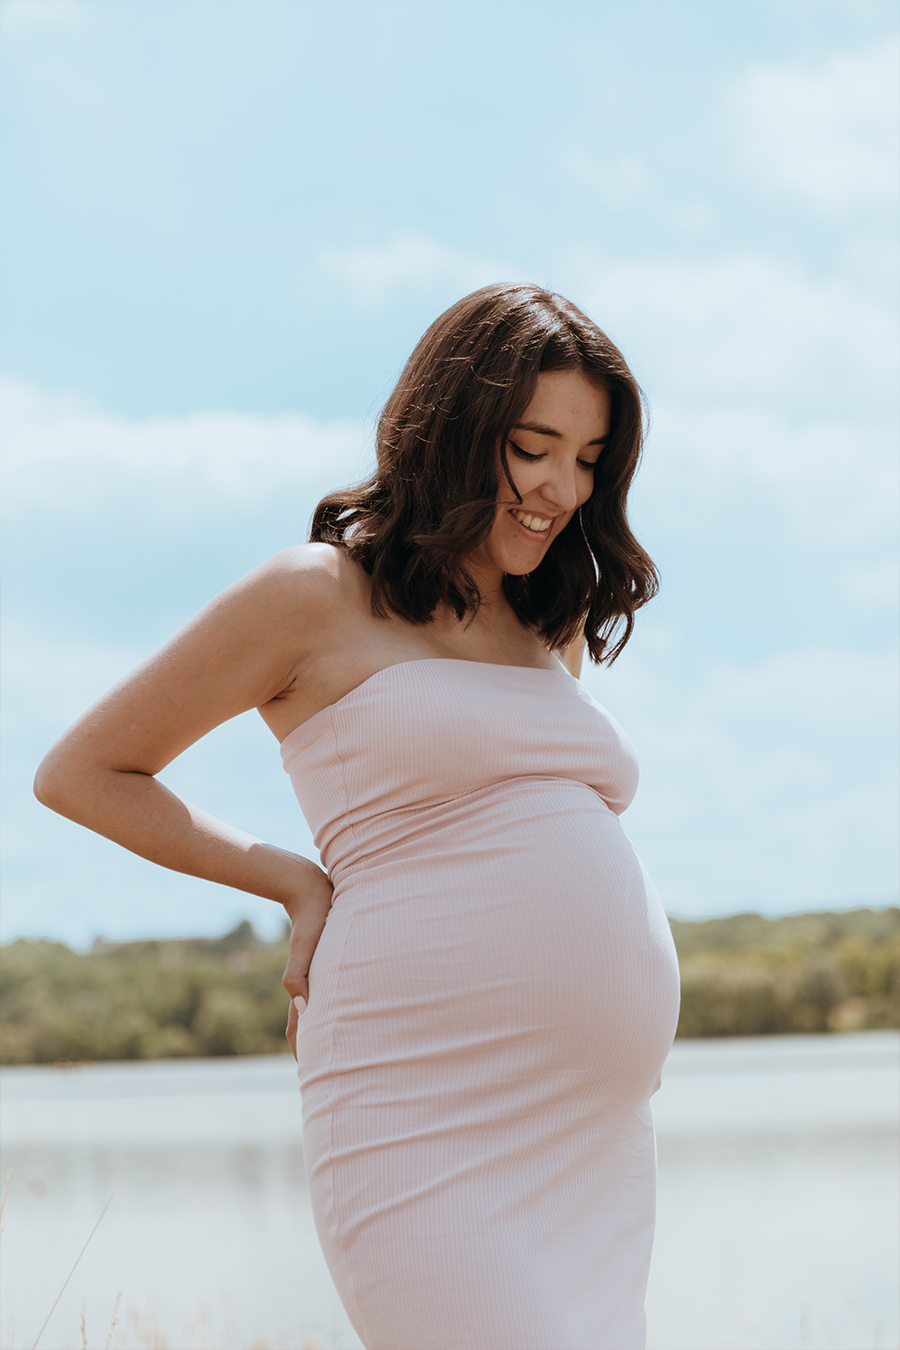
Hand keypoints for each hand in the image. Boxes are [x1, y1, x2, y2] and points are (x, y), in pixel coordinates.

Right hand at [282, 866, 333, 1059]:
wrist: (310, 889)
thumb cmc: (314, 916)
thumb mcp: (306, 945)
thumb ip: (298, 974)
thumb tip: (305, 1010)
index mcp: (303, 986)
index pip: (300, 1030)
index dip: (304, 1053)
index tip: (310, 1077)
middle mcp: (308, 985)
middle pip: (307, 1027)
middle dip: (314, 1050)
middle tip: (326, 1075)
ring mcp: (316, 975)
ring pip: (317, 1012)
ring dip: (322, 1033)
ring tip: (337, 1052)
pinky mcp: (324, 963)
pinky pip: (326, 995)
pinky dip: (328, 1011)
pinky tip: (340, 1013)